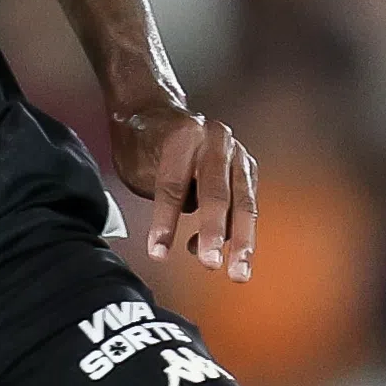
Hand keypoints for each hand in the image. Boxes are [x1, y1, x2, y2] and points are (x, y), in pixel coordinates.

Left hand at [113, 102, 258, 277]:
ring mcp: (236, 153)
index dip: (166, 222)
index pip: (173, 185)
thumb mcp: (137, 166)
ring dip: (242, 241)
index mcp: (182, 135)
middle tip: (211, 263)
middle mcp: (215, 141)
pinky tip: (227, 254)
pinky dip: (237, 231)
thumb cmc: (143, 146)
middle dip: (214, 232)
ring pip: (243, 202)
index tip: (158, 253)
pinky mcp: (247, 167)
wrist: (158, 112)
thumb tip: (163, 246)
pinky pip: (246, 204)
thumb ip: (157, 197)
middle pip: (216, 193)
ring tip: (238, 272)